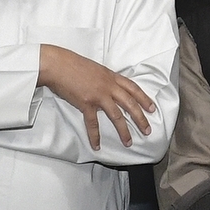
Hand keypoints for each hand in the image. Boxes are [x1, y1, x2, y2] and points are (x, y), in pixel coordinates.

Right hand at [39, 45, 154, 148]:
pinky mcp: (86, 103)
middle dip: (141, 118)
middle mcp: (108, 86)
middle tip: (147, 130)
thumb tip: (108, 87)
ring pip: (116, 115)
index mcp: (111, 76)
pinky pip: (93, 123)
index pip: (133, 88)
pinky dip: (95, 136)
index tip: (152, 108)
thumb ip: (104, 79)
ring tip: (129, 142)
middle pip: (130, 103)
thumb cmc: (72, 64)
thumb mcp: (95, 69)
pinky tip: (97, 145)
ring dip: (124, 130)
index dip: (144, 99)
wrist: (58, 64)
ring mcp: (98, 95)